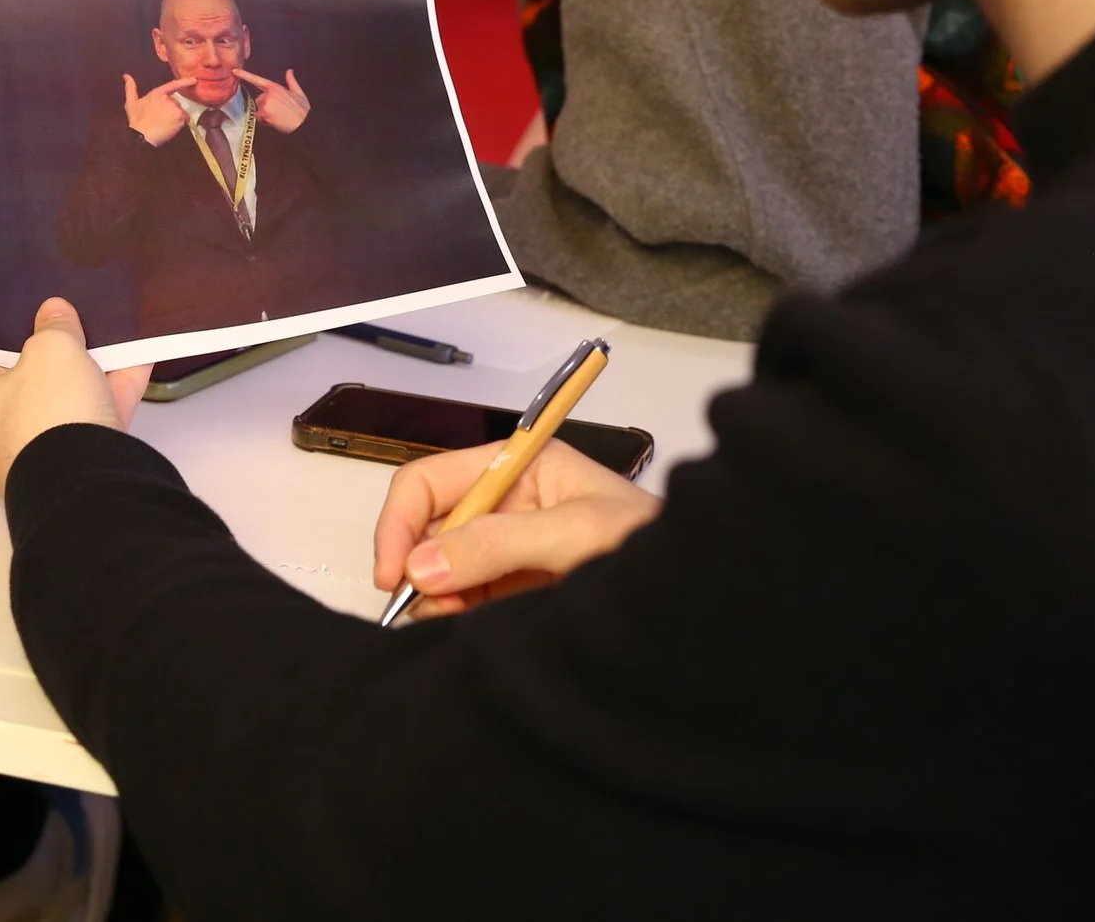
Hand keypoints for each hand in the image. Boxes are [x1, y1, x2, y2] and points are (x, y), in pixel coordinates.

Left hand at [0, 299, 151, 494]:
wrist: (89, 485)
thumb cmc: (46, 415)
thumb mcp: (51, 349)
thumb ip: (54, 325)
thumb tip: (56, 313)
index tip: (10, 292)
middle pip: (15, 368)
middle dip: (42, 338)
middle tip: (60, 303)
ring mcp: (30, 443)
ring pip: (58, 391)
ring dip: (83, 362)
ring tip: (105, 323)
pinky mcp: (69, 458)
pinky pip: (89, 413)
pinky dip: (110, 387)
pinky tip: (137, 356)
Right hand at [122, 74, 195, 146]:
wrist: (142, 136)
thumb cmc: (136, 120)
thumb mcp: (131, 102)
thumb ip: (130, 88)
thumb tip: (126, 76)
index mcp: (157, 93)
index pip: (173, 85)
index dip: (184, 82)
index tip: (194, 80)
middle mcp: (168, 99)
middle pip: (175, 103)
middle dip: (171, 110)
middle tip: (161, 119)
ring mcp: (175, 108)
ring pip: (180, 111)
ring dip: (176, 117)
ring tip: (165, 124)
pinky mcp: (180, 117)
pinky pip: (185, 119)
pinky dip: (180, 123)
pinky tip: (171, 127)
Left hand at [236, 68, 309, 133]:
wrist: (304, 122)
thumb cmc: (302, 110)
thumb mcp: (299, 92)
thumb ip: (291, 81)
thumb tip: (289, 71)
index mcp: (275, 87)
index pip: (257, 79)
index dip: (245, 75)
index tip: (234, 71)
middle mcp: (269, 93)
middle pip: (259, 100)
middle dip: (266, 106)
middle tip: (279, 111)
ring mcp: (266, 103)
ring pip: (259, 109)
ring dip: (266, 114)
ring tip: (278, 116)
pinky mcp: (264, 112)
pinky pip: (260, 118)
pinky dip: (266, 121)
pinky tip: (276, 121)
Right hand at [372, 438, 660, 619]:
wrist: (699, 603)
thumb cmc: (655, 549)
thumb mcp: (578, 535)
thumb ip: (500, 543)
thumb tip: (427, 563)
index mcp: (521, 467)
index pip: (433, 482)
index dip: (402, 522)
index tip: (395, 570)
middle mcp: (509, 505)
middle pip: (428, 528)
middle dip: (419, 566)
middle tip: (425, 606)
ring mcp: (509, 550)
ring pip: (440, 570)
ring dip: (436, 598)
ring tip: (454, 620)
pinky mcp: (515, 592)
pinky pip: (462, 601)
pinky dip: (453, 617)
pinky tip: (468, 627)